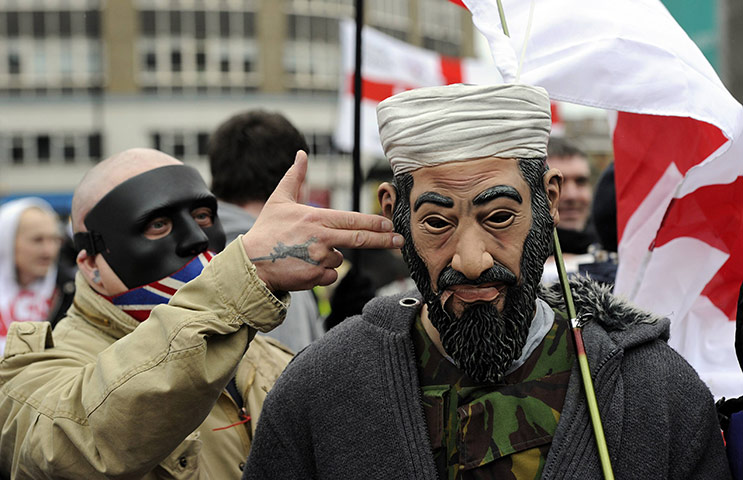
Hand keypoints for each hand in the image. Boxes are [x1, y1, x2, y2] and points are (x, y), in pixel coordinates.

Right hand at [242, 151, 403, 291]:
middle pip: (360, 240)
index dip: (375, 223)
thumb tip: (301, 154)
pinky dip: (323, 274)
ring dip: (331, 258)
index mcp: (317, 219)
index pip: (354, 220)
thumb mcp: (279, 200)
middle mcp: (322, 238)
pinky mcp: (315, 278)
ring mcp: (320, 260)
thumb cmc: (265, 231)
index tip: (390, 225)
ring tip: (307, 254)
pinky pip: (330, 277)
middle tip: (399, 241)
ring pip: (339, 259)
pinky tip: (305, 267)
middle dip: (383, 240)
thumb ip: (295, 177)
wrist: (250, 264)